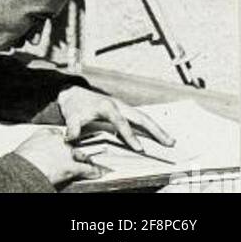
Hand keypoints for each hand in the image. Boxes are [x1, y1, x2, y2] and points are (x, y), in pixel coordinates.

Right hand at [15, 127, 102, 187]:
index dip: (64, 140)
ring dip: (87, 159)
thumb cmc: (22, 160)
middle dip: (77, 148)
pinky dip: (94, 171)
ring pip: (82, 154)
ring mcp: (67, 153)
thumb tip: (37, 152)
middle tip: (80, 151)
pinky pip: (86, 169)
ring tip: (94, 161)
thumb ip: (37, 146)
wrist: (23, 169)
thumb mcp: (28, 147)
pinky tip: (98, 173)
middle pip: (73, 142)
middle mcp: (58, 141)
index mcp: (46, 133)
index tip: (66, 143)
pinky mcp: (71, 167)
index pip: (60, 134)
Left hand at [58, 86, 174, 152]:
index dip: (130, 135)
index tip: (139, 148)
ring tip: (170, 140)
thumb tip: (70, 139)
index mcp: (107, 106)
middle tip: (169, 142)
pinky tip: (158, 136)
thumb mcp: (71, 116)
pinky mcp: (123, 111)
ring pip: (143, 117)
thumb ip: (72, 128)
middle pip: (140, 117)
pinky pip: (139, 119)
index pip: (121, 122)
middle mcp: (118, 105)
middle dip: (155, 129)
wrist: (73, 93)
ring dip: (156, 129)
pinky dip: (150, 127)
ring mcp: (122, 107)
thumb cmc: (74, 106)